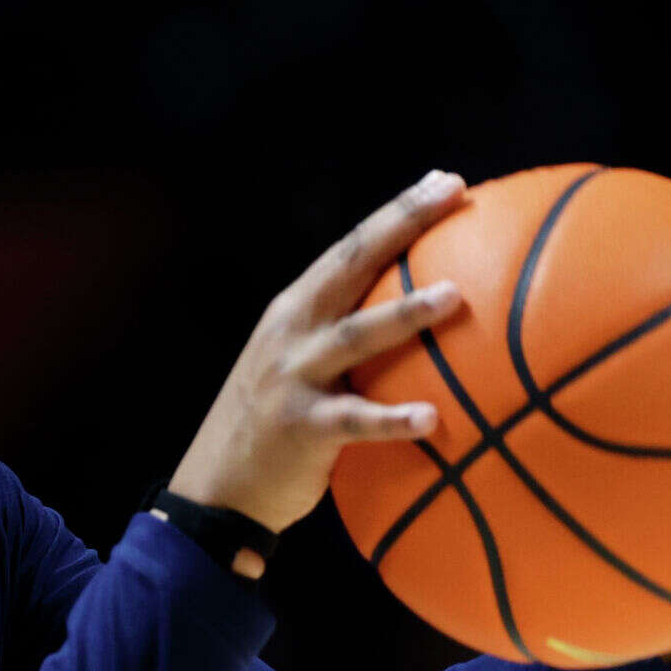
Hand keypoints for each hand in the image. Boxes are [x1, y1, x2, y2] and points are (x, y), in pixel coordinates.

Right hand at [166, 169, 471, 535]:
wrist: (216, 489)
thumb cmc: (274, 424)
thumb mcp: (297, 365)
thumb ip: (342, 338)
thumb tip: (418, 318)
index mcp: (295, 311)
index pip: (350, 249)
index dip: (398, 212)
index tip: (447, 181)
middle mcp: (292, 332)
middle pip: (350, 266)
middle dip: (401, 225)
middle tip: (452, 195)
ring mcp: (293, 378)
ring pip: (354, 337)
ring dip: (404, 315)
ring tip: (454, 296)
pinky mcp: (301, 429)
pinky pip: (354, 421)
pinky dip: (392, 419)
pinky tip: (432, 419)